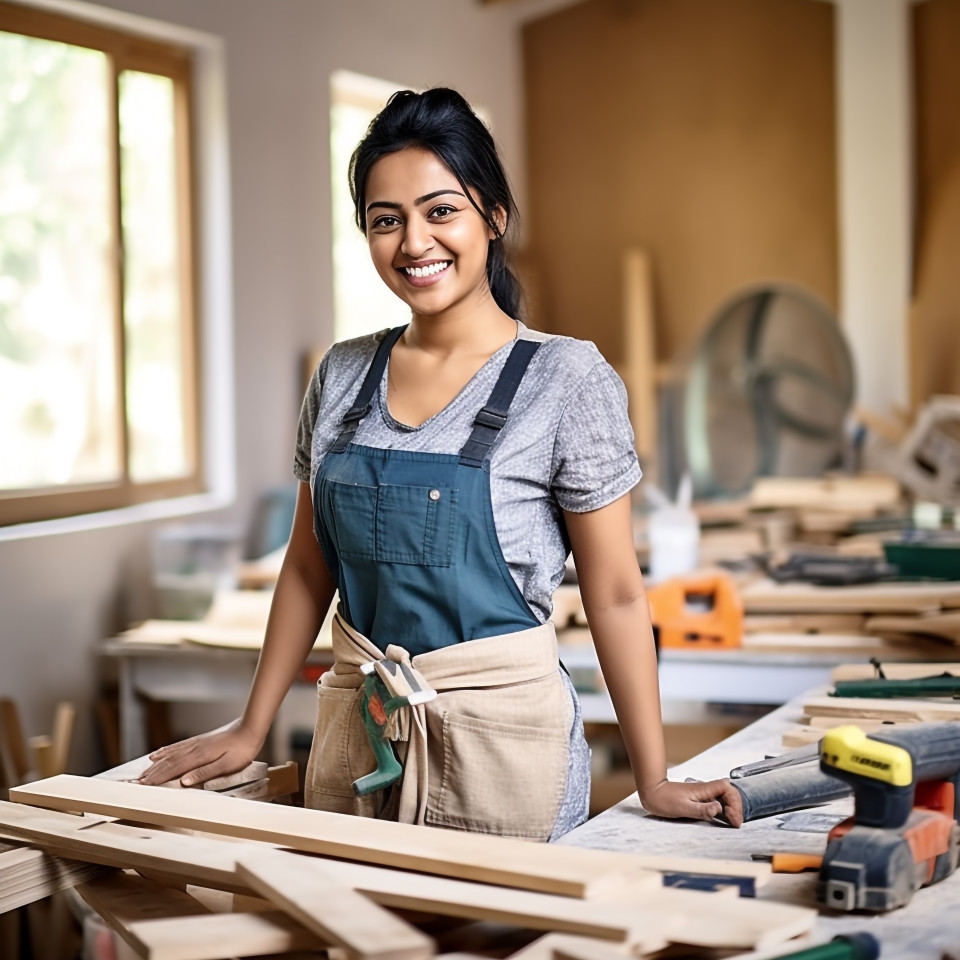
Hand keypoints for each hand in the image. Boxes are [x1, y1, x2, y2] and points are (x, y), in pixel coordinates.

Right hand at [137, 721, 262, 786]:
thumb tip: (184, 781)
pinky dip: (165, 751)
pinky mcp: (199, 741)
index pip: (174, 769)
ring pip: (171, 755)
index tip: (143, 786)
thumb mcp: (227, 765)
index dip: (158, 778)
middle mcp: (194, 749)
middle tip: (137, 784)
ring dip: (156, 764)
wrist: (250, 728)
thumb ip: (205, 773)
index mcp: (200, 757)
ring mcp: (195, 743)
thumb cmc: (242, 749)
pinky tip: (157, 754)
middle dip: (152, 773)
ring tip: (143, 772)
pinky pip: (177, 747)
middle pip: (168, 762)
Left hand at [638, 778, 742, 826]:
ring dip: (731, 808)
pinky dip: (723, 809)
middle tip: (735, 822)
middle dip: (736, 806)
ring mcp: (702, 794)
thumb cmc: (664, 800)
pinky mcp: (699, 799)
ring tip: (732, 822)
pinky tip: (723, 818)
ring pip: (724, 797)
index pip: (727, 789)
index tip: (733, 818)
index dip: (734, 802)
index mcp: (703, 789)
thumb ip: (702, 809)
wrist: (652, 793)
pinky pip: (716, 801)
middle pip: (729, 793)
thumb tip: (719, 808)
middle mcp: (705, 790)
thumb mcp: (683, 808)